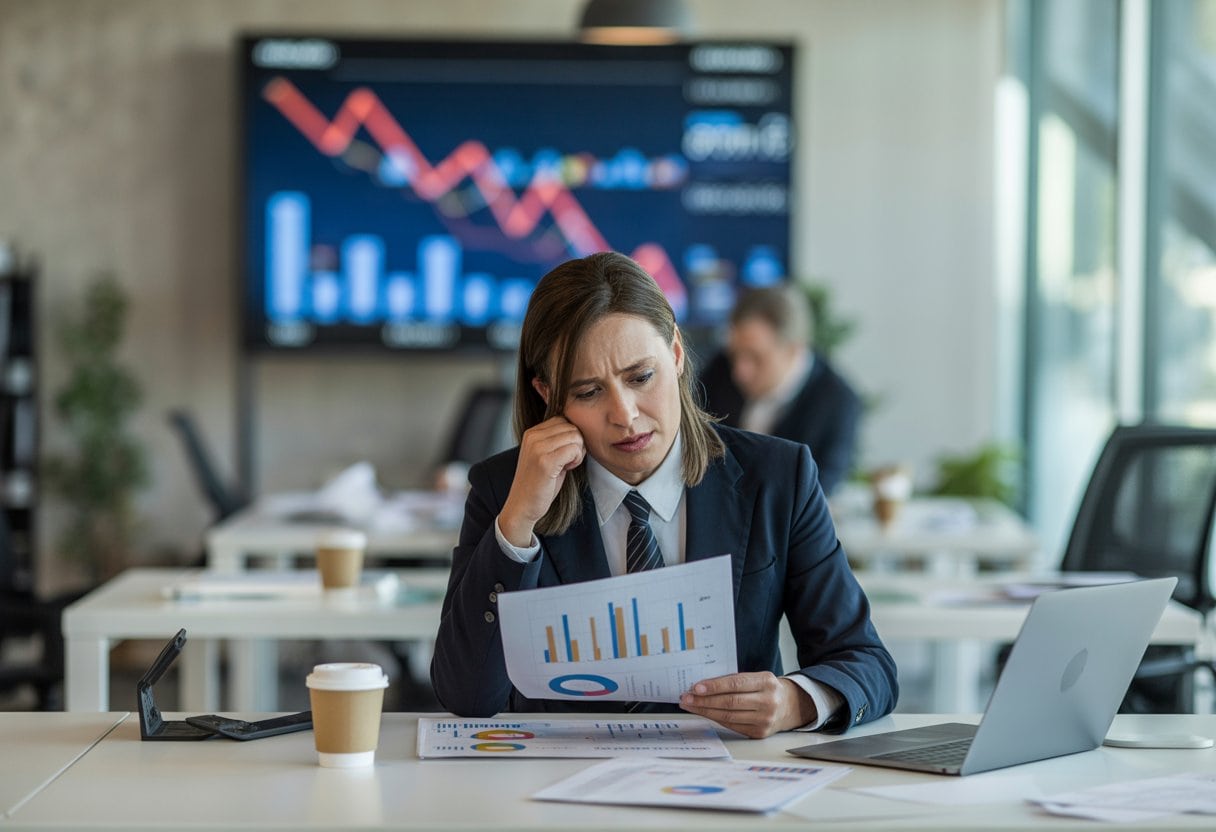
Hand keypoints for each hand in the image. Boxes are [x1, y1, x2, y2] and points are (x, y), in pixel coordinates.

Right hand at [498, 416, 585, 545]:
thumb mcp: (544, 455)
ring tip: (567, 465)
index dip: (570, 437)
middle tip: (569, 461)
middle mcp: (533, 436)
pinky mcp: (545, 461)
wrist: (522, 506)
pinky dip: (576, 460)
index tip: (565, 453)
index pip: (563, 420)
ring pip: (575, 436)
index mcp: (532, 433)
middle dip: (577, 444)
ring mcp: (538, 448)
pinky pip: (574, 449)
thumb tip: (579, 430)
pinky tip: (567, 470)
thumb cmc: (538, 484)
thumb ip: (556, 440)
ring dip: (578, 452)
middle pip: (571, 427)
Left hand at [679, 672, 816, 738]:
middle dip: (704, 700)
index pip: (735, 683)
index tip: (696, 687)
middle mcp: (767, 702)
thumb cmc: (766, 689)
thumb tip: (704, 686)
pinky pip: (732, 725)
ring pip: (728, 716)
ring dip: (705, 711)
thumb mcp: (757, 678)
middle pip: (730, 702)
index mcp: (766, 682)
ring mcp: (764, 720)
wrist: (790, 706)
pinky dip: (715, 719)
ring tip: (690, 705)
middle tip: (686, 697)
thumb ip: (735, 680)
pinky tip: (704, 713)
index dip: (714, 686)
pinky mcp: (759, 733)